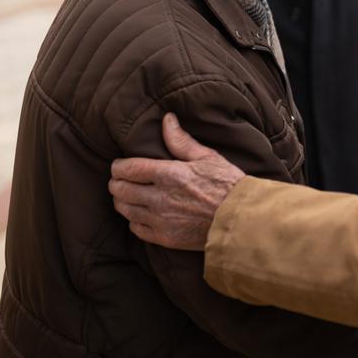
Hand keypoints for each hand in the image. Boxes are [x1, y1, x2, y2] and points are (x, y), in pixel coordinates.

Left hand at [108, 113, 243, 249]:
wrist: (240, 219)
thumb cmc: (227, 185)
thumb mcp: (207, 157)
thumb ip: (181, 141)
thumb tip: (166, 120)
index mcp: (169, 174)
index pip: (128, 169)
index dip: (118, 166)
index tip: (119, 165)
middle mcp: (160, 198)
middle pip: (121, 190)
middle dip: (117, 183)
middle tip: (120, 180)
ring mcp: (160, 220)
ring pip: (125, 209)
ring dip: (122, 201)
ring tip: (128, 196)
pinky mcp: (164, 238)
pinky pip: (136, 228)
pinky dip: (134, 220)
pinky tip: (141, 214)